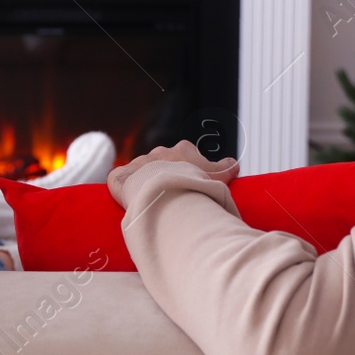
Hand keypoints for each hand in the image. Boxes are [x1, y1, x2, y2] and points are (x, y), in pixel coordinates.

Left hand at [107, 140, 238, 206]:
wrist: (164, 192)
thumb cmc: (194, 185)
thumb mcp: (218, 177)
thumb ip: (226, 168)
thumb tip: (234, 163)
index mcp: (182, 150)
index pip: (187, 156)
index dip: (191, 170)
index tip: (192, 184)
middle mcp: (159, 153)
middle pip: (164, 163)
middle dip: (167, 177)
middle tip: (173, 197)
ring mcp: (139, 163)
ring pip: (142, 172)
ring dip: (145, 184)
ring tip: (153, 203)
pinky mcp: (121, 176)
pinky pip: (120, 180)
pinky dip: (123, 189)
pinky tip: (129, 202)